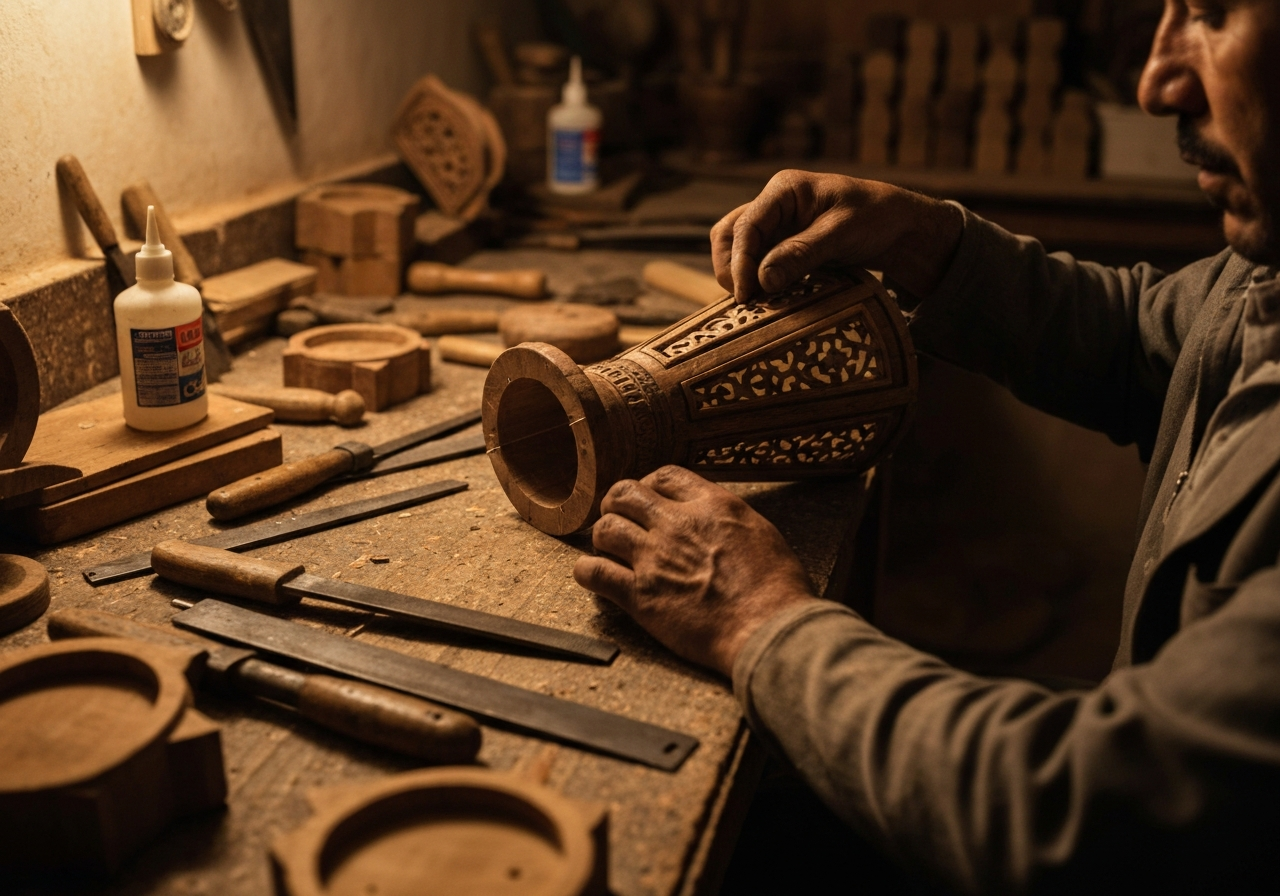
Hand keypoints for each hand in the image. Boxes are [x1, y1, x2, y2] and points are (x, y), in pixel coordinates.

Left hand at [573, 466, 816, 676]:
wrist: (768, 629)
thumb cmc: (776, 589)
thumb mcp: (762, 533)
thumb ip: (729, 519)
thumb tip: (716, 518)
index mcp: (712, 505)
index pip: (665, 475)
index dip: (650, 484)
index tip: (649, 499)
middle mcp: (678, 525)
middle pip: (624, 493)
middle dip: (617, 504)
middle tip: (620, 519)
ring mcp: (655, 559)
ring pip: (604, 528)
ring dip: (603, 537)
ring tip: (609, 549)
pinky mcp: (640, 596)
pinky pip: (594, 572)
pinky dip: (588, 571)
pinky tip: (593, 575)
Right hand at [710, 170, 963, 300]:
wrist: (898, 228)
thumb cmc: (876, 217)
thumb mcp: (841, 233)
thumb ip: (801, 253)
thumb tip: (763, 280)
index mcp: (784, 190)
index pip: (745, 226)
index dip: (740, 261)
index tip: (746, 293)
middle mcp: (773, 206)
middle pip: (729, 235)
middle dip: (731, 268)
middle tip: (747, 301)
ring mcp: (775, 227)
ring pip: (737, 250)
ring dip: (739, 276)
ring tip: (756, 303)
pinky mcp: (782, 248)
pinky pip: (757, 264)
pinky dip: (756, 282)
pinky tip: (768, 300)